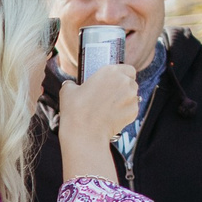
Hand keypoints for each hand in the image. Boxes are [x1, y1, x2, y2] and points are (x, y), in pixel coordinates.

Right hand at [53, 60, 136, 181]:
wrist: (85, 133)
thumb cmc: (76, 111)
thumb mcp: (67, 91)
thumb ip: (72, 84)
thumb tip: (71, 85)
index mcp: (110, 72)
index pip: (127, 68)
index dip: (121, 74)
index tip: (113, 80)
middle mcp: (124, 82)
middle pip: (130, 81)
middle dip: (122, 87)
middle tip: (109, 95)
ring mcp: (132, 97)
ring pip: (133, 95)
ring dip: (124, 98)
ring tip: (109, 107)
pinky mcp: (134, 112)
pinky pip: (131, 108)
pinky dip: (124, 111)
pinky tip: (111, 116)